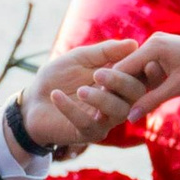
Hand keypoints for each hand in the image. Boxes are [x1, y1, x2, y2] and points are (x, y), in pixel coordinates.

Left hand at [18, 38, 143, 157]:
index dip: (147, 70)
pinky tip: (55, 95)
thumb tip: (134, 44)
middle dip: (120, 82)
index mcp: (120, 83)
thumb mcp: (80, 58)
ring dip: (101, 99)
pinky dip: (71, 109)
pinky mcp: (87, 134)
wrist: (32, 101)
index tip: (143, 61)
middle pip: (135, 95)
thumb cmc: (58, 77)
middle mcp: (118, 102)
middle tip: (99, 74)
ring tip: (80, 90)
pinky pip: (87, 124)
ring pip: (118, 112)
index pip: (142, 77)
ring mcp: (105, 120)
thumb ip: (105, 52)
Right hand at [101, 31, 179, 120]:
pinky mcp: (163, 49)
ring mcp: (157, 44)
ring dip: (126, 84)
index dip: (108, 87)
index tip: (95, 103)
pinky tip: (131, 93)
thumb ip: (151, 101)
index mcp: (152, 47)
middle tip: (98, 106)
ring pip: (135, 67)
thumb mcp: (177, 87)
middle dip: (114, 86)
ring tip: (111, 102)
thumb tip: (129, 117)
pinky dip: (139, 79)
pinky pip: (145, 66)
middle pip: (126, 67)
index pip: (122, 68)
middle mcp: (152, 42)